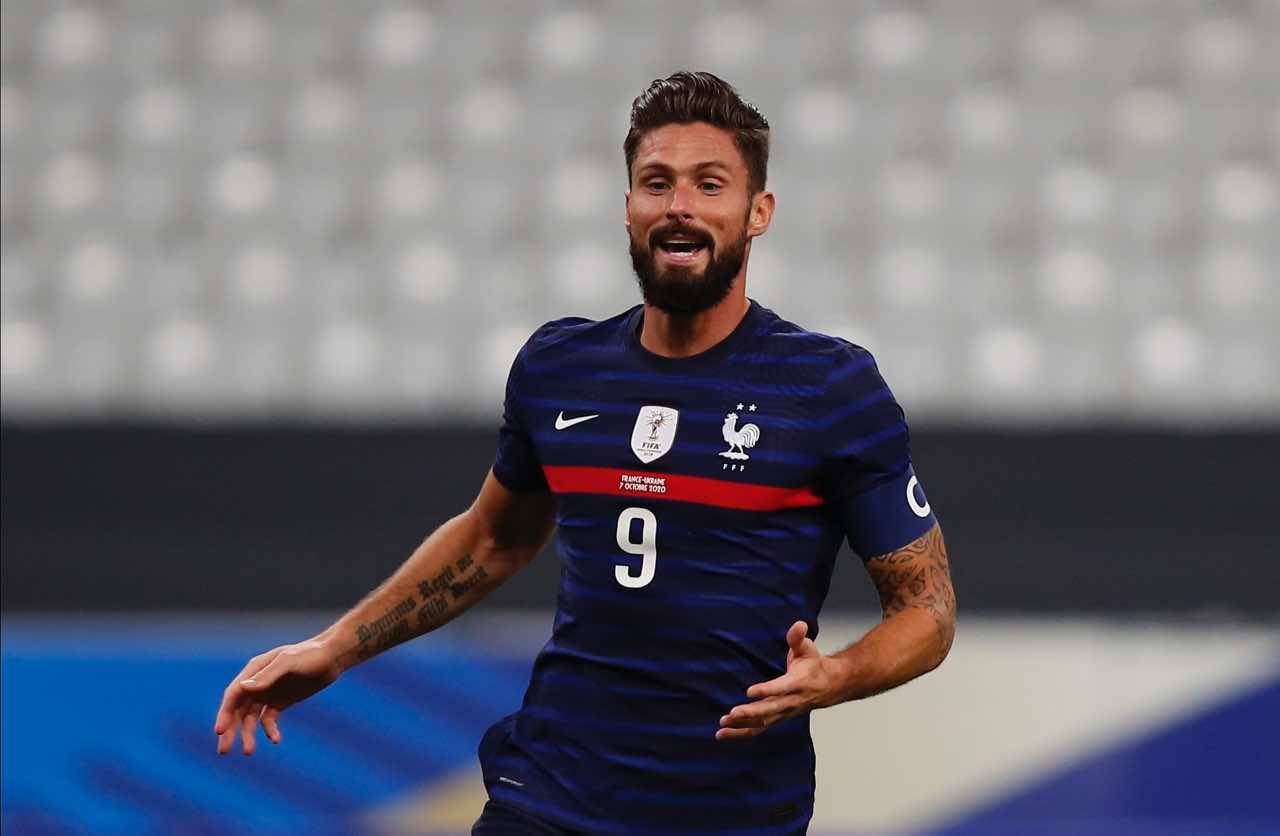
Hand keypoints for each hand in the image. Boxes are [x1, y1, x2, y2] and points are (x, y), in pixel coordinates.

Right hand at [214, 637, 342, 754]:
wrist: (332, 657)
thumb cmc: (310, 655)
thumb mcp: (289, 662)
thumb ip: (268, 675)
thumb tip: (243, 688)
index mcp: (254, 670)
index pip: (234, 694)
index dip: (225, 713)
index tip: (220, 731)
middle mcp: (257, 683)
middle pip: (237, 709)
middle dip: (230, 730)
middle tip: (224, 751)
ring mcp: (268, 693)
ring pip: (250, 718)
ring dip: (247, 735)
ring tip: (249, 752)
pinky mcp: (280, 702)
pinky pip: (268, 720)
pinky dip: (269, 731)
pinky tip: (276, 740)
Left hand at [716, 621, 846, 741]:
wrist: (829, 686)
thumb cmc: (814, 666)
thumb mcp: (807, 648)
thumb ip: (798, 638)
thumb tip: (798, 625)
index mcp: (798, 683)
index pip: (782, 688)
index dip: (767, 690)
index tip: (749, 691)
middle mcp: (791, 701)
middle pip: (770, 710)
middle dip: (751, 713)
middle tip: (733, 713)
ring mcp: (784, 713)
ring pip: (763, 723)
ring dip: (742, 725)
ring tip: (723, 724)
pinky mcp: (777, 718)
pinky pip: (758, 729)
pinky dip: (741, 733)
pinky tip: (723, 734)